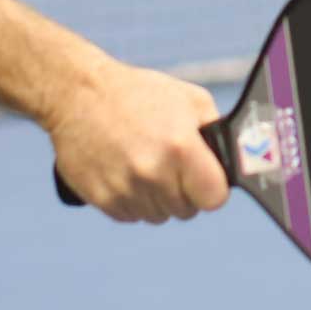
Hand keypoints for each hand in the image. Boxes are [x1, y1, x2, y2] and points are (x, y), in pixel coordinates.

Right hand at [48, 62, 228, 223]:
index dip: (211, 188)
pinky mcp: (102, 199)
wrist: (78, 94)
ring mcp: (126, 189)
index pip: (214, 198)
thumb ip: (215, 132)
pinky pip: (130, 216)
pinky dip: (131, 200)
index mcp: (181, 147)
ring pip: (158, 216)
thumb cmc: (137, 93)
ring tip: (143, 163)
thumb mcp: (188, 99)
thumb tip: (232, 159)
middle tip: (168, 163)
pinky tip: (124, 171)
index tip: (204, 179)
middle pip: (186, 210)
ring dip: (156, 198)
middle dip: (183, 191)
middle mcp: (154, 172)